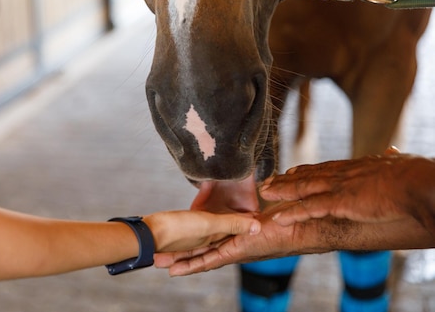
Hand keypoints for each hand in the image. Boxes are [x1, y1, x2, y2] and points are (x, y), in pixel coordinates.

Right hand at [154, 202, 318, 275]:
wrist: (299, 229)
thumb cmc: (282, 219)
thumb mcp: (253, 203)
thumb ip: (239, 200)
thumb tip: (232, 189)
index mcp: (233, 236)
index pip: (208, 243)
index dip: (192, 246)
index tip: (173, 248)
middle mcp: (229, 244)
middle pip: (200, 252)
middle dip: (181, 258)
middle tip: (159, 261)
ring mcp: (231, 249)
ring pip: (202, 258)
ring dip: (183, 263)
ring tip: (164, 267)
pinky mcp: (235, 251)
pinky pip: (211, 260)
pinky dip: (196, 265)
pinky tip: (181, 270)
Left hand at [259, 148, 434, 225]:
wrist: (417, 184)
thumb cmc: (414, 174)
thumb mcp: (399, 164)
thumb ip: (390, 160)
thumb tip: (392, 151)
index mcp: (355, 166)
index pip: (325, 168)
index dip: (306, 170)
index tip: (291, 171)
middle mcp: (342, 174)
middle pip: (307, 176)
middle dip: (285, 180)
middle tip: (267, 182)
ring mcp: (339, 187)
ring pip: (302, 189)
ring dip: (281, 192)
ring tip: (265, 194)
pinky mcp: (340, 202)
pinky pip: (310, 209)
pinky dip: (293, 213)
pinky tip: (278, 218)